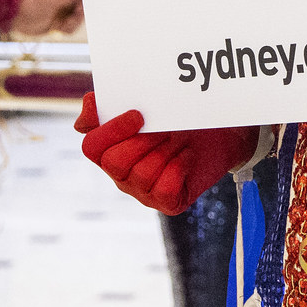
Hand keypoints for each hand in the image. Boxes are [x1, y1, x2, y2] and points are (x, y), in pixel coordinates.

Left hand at [13, 0, 83, 36]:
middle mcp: (67, 2)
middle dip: (78, 17)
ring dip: (71, 25)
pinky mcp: (61, 23)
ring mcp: (64, 13)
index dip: (84, 2)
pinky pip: (71, 29)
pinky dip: (66, 30)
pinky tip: (56, 29)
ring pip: (78, 21)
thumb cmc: (33, 6)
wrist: (20, 19)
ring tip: (60, 26)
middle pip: (83, 9)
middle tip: (68, 20)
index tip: (78, 10)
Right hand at [75, 92, 252, 214]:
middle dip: (142, 142)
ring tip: (179, 140)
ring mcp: (144, 191)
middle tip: (164, 127)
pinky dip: (179, 168)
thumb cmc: (179, 116)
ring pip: (142, 176)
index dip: (111, 131)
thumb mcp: (148, 103)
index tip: (138, 114)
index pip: (91, 148)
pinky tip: (187, 156)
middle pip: (115, 163)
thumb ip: (111, 104)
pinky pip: (164, 191)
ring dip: (164, 152)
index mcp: (110, 149)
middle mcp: (122, 174)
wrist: (222, 131)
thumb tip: (85, 116)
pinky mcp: (169, 203)